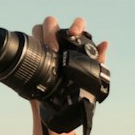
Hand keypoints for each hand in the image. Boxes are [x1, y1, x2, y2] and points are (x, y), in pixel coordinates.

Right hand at [29, 16, 109, 134]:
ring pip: (38, 29)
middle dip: (52, 30)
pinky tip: (34, 54)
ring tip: (45, 52)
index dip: (76, 26)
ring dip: (40, 35)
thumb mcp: (91, 80)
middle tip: (55, 48)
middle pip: (52, 23)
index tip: (74, 33)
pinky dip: (30, 43)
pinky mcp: (33, 55)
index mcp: (75, 46)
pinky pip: (29, 42)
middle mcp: (59, 42)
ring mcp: (44, 47)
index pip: (77, 26)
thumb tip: (105, 43)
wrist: (57, 110)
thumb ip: (98, 63)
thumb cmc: (78, 94)